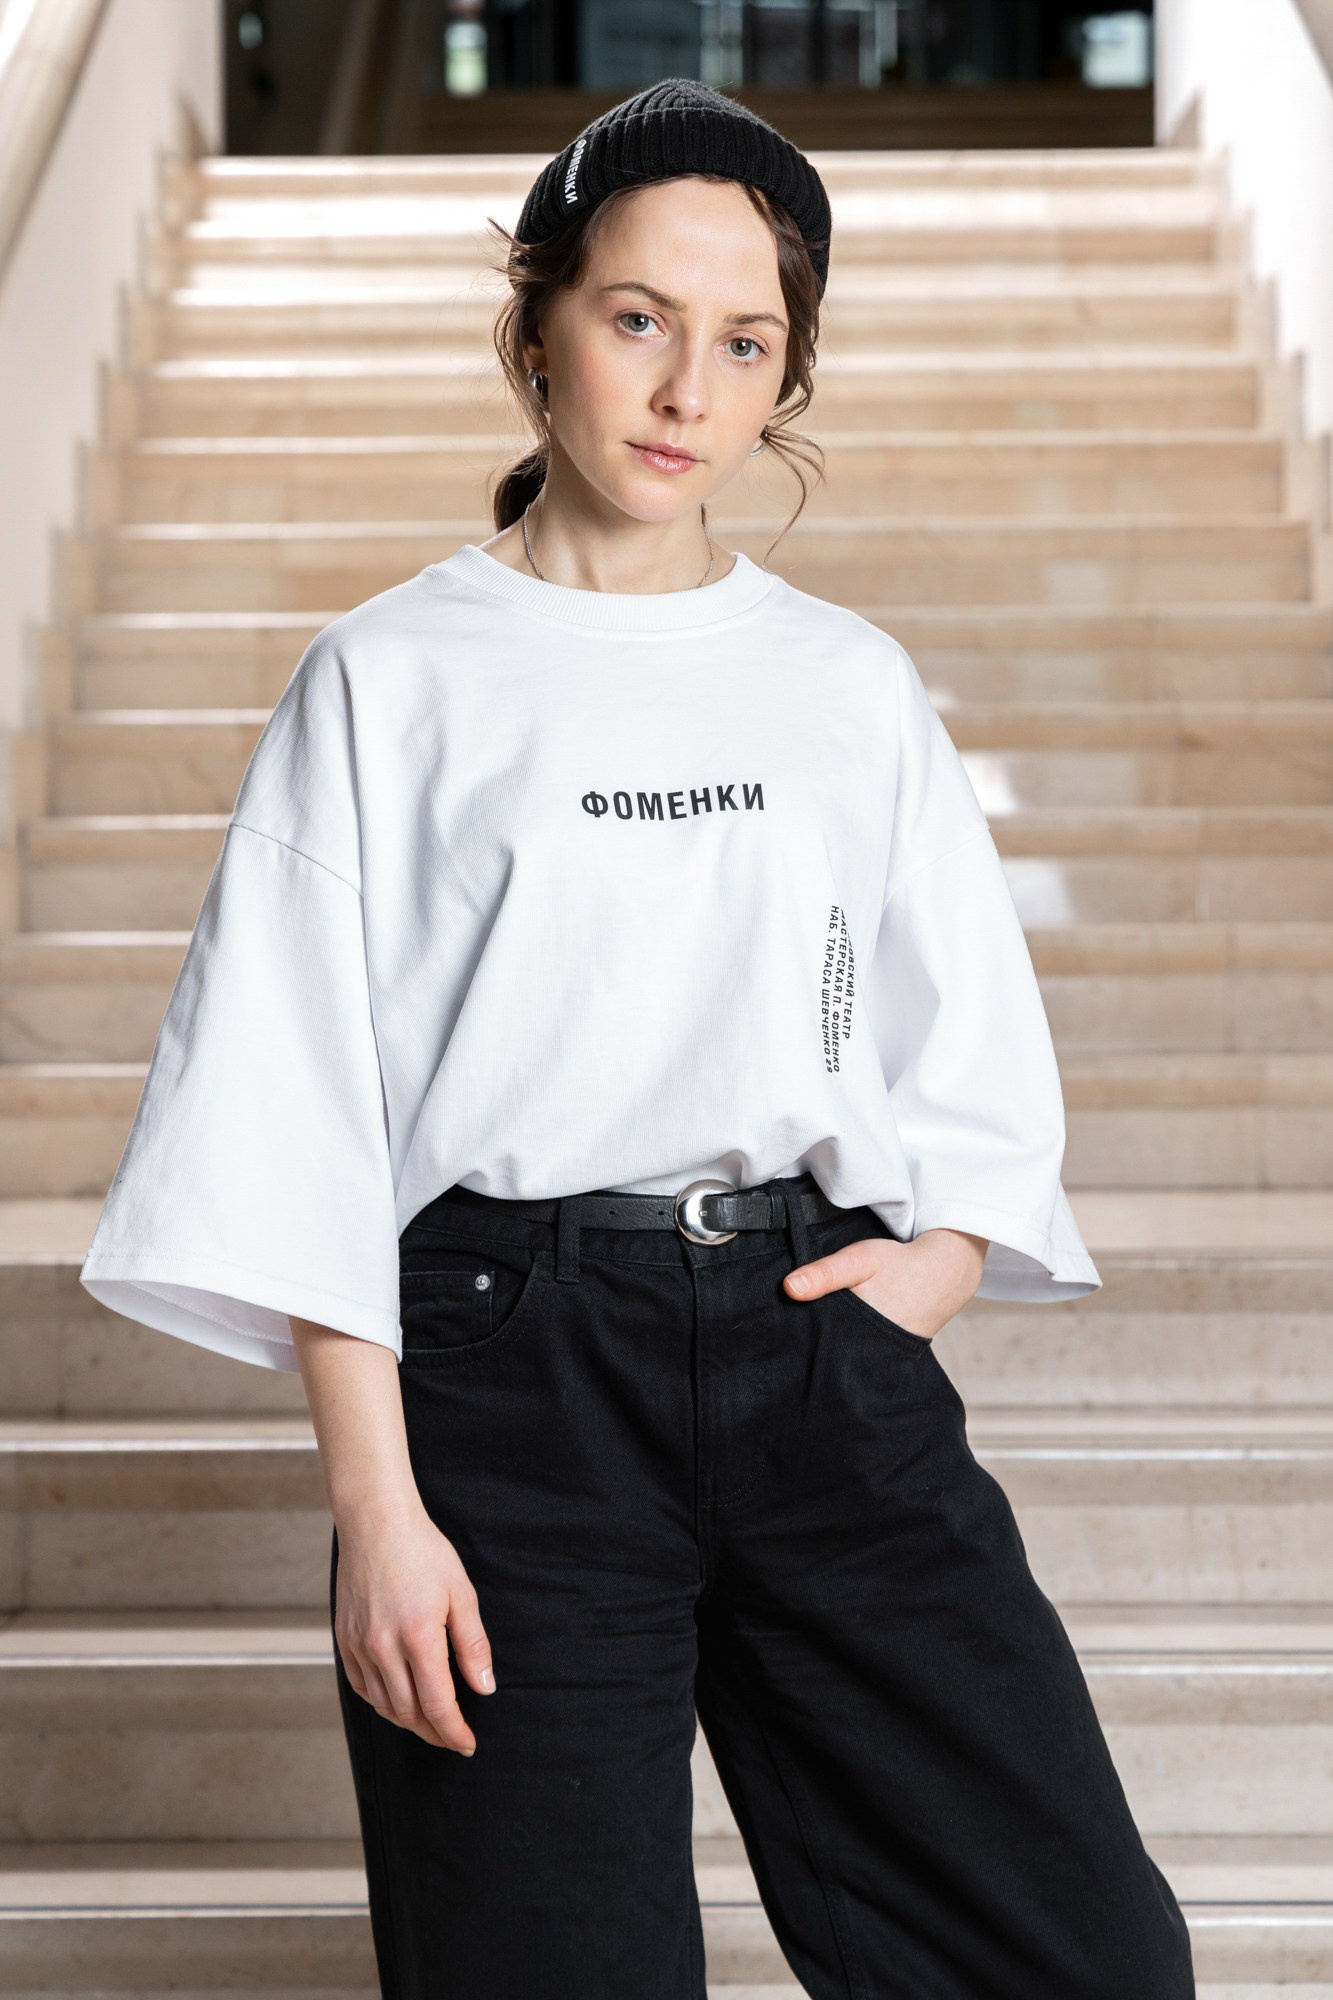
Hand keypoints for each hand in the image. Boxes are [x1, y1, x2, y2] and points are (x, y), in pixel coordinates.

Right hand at [334, 1499, 496, 1753]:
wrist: (377, 1524)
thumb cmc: (423, 1553)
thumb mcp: (461, 1593)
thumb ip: (473, 1645)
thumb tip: (484, 1689)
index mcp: (419, 1637)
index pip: (438, 1705)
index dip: (454, 1732)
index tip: (467, 1744)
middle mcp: (384, 1647)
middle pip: (409, 1713)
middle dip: (434, 1733)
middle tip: (453, 1738)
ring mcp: (359, 1646)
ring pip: (383, 1705)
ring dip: (408, 1723)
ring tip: (430, 1724)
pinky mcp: (343, 1640)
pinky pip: (362, 1687)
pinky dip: (382, 1703)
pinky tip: (399, 1701)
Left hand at [783, 1227, 987, 1339]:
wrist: (944, 1275)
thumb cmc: (901, 1266)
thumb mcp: (860, 1260)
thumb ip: (825, 1273)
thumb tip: (788, 1287)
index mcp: (854, 1333)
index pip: (812, 1349)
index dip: (790, 1340)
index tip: (771, 1333)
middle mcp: (863, 1354)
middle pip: (821, 1357)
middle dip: (803, 1348)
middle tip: (780, 1336)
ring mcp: (873, 1358)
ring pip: (836, 1360)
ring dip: (820, 1349)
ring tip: (800, 1337)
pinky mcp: (880, 1355)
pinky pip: (852, 1358)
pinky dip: (840, 1349)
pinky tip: (830, 1337)